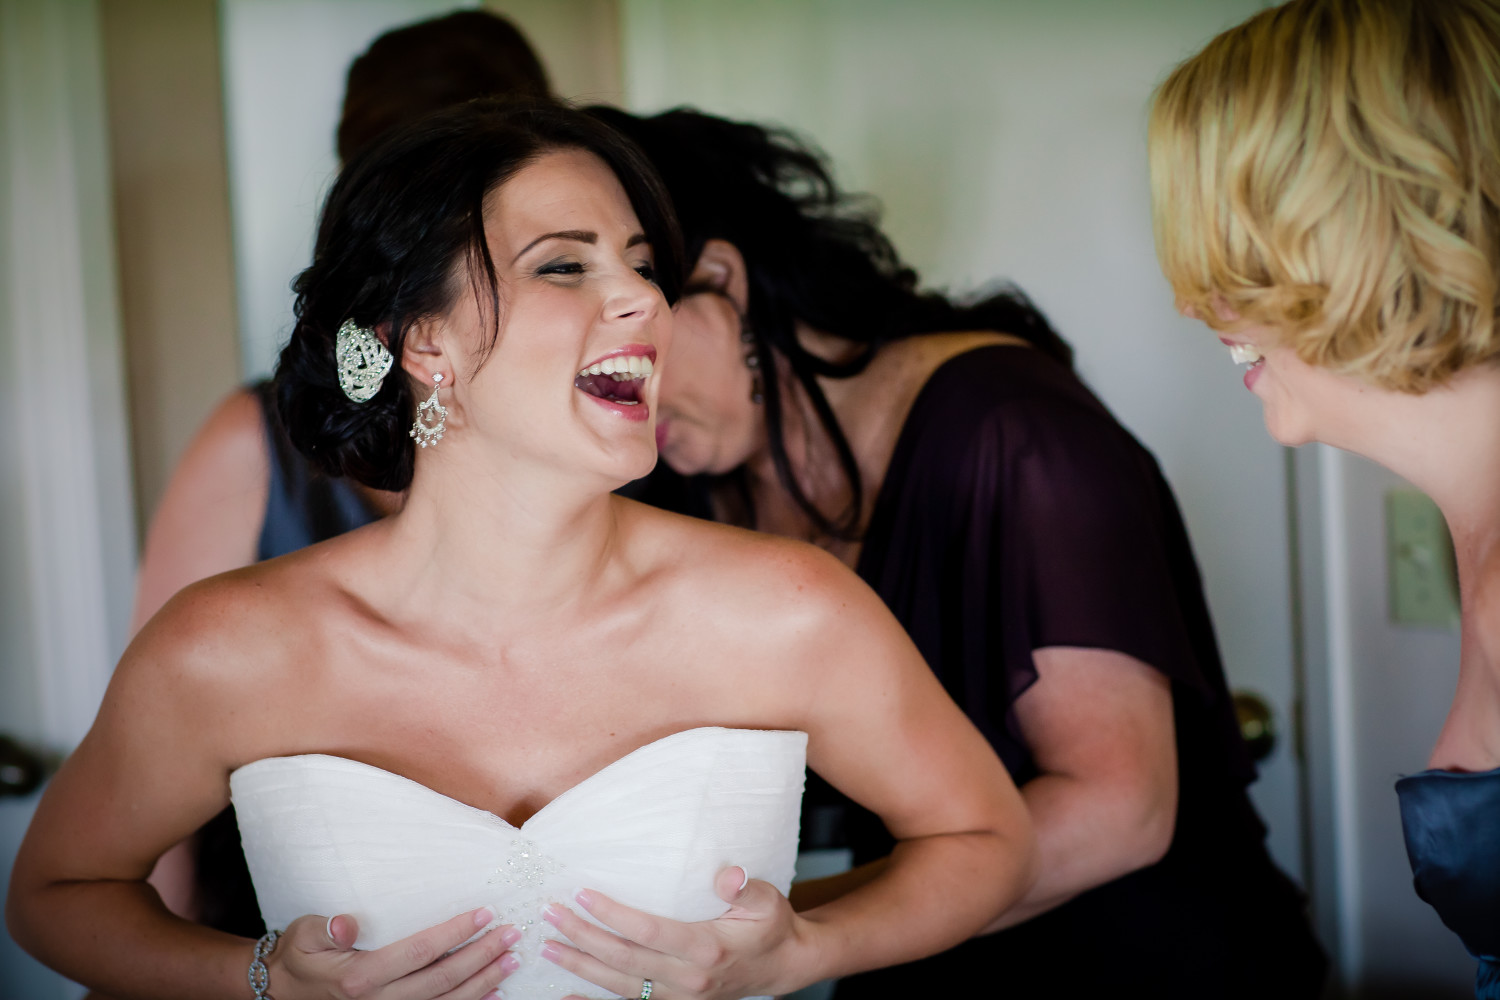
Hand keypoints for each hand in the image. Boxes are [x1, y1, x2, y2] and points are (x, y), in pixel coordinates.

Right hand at [266, 906, 520, 998]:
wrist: (285, 992)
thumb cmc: (301, 956)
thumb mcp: (304, 935)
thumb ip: (326, 928)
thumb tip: (345, 924)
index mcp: (360, 976)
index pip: (419, 951)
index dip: (455, 933)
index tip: (485, 913)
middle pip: (442, 979)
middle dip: (482, 955)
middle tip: (512, 933)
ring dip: (485, 982)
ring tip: (512, 959)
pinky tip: (495, 994)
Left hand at [540, 866, 809, 999]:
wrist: (782, 966)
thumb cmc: (770, 926)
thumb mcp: (768, 900)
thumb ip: (746, 887)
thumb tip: (727, 875)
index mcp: (706, 947)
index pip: (647, 932)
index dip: (612, 914)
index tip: (582, 894)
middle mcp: (688, 978)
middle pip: (624, 960)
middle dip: (583, 937)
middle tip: (550, 915)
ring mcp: (679, 997)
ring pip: (620, 986)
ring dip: (581, 968)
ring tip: (549, 946)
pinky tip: (567, 994)